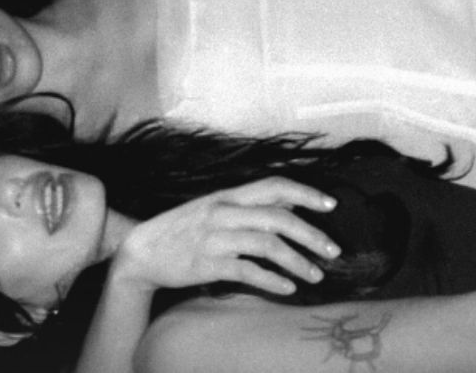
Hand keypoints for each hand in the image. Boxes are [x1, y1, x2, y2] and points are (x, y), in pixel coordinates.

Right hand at [112, 178, 340, 297]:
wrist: (142, 249)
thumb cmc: (184, 228)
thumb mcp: (215, 208)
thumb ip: (247, 207)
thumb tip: (289, 207)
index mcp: (228, 195)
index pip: (274, 186)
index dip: (305, 193)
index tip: (331, 204)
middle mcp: (224, 211)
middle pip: (278, 217)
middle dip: (311, 234)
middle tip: (333, 251)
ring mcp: (216, 237)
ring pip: (268, 245)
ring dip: (297, 262)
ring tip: (315, 276)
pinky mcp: (208, 264)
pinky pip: (248, 271)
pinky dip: (272, 281)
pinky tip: (287, 289)